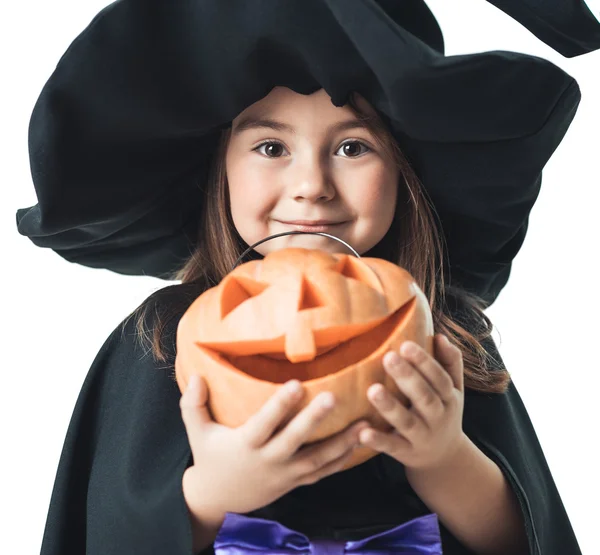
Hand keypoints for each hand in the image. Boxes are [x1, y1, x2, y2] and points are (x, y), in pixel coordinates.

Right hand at [180, 376, 367, 522]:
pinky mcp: (295, 482)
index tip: (296, 384)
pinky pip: (321, 473)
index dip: (279, 406)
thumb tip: (196, 376)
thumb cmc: (210, 457)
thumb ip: (194, 405)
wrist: (219, 499)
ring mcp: (285, 474)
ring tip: (363, 425)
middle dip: (314, 420)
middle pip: (293, 440)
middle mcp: (268, 460)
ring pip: (315, 460)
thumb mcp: (197, 432)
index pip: (264, 423)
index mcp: (245, 445)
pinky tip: (359, 444)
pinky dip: (341, 461)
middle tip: (334, 398)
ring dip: (341, 443)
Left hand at [359, 334, 464, 470]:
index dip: (424, 362)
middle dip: (407, 377)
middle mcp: (438, 417)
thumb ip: (450, 362)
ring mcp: (422, 437)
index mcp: (449, 398)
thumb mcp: (453, 389)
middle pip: (424, 397)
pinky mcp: (406, 453)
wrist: (445, 459)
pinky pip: (392, 447)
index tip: (406, 344)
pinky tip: (362, 432)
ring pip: (407, 422)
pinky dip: (378, 440)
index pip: (439, 378)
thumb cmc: (442, 411)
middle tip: (388, 357)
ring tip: (372, 390)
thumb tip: (441, 336)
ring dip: (390, 407)